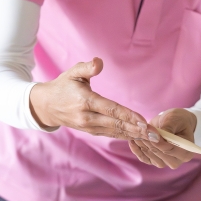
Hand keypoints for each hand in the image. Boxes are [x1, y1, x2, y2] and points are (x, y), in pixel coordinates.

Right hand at [29, 58, 157, 141]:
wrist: (46, 105)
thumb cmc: (63, 85)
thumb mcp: (72, 72)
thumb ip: (87, 67)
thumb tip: (99, 62)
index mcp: (85, 101)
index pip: (111, 109)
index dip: (128, 115)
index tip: (143, 120)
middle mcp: (87, 117)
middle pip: (116, 124)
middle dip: (136, 129)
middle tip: (155, 134)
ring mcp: (88, 127)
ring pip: (115, 132)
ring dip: (134, 135)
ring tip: (151, 138)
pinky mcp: (90, 131)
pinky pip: (110, 134)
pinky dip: (125, 136)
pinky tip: (139, 137)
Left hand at [129, 108, 196, 168]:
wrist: (173, 122)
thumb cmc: (178, 119)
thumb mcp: (174, 119)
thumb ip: (167, 127)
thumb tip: (155, 135)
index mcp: (187, 152)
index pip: (172, 150)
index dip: (160, 143)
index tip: (150, 134)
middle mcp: (177, 160)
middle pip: (161, 155)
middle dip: (150, 143)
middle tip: (141, 132)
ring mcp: (165, 162)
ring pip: (152, 157)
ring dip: (143, 146)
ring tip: (136, 134)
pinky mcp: (155, 161)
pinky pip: (145, 158)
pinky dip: (138, 150)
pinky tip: (133, 141)